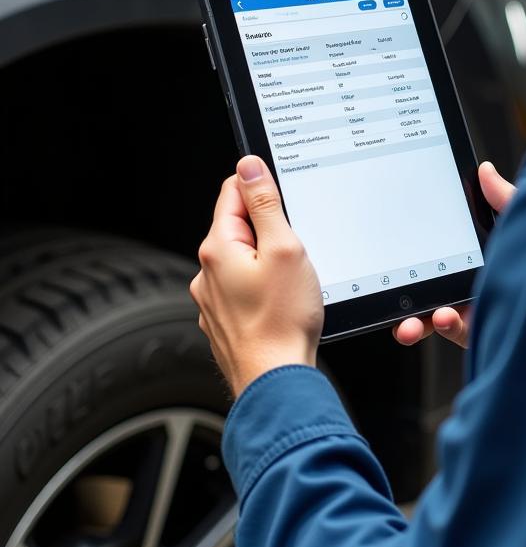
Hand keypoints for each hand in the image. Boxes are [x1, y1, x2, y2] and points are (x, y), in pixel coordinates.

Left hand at [190, 156, 322, 397]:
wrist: (275, 379)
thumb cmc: (282, 321)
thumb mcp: (285, 249)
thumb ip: (266, 205)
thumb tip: (249, 167)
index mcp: (218, 248)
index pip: (232, 193)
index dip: (261, 188)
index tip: (284, 197)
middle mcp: (207, 273)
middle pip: (238, 227)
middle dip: (269, 230)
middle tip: (298, 247)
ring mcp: (213, 300)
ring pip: (242, 261)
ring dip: (267, 261)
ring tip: (293, 282)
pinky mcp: (225, 321)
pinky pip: (244, 289)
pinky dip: (264, 289)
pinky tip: (284, 303)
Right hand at [393, 161, 515, 349]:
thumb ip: (506, 199)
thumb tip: (485, 170)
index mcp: (487, 256)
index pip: (448, 252)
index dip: (423, 251)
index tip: (401, 249)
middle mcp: (483, 284)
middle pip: (436, 287)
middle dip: (409, 294)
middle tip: (395, 295)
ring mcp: (486, 311)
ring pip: (441, 316)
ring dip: (419, 320)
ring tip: (411, 321)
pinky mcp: (492, 335)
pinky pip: (462, 334)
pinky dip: (449, 327)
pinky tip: (446, 318)